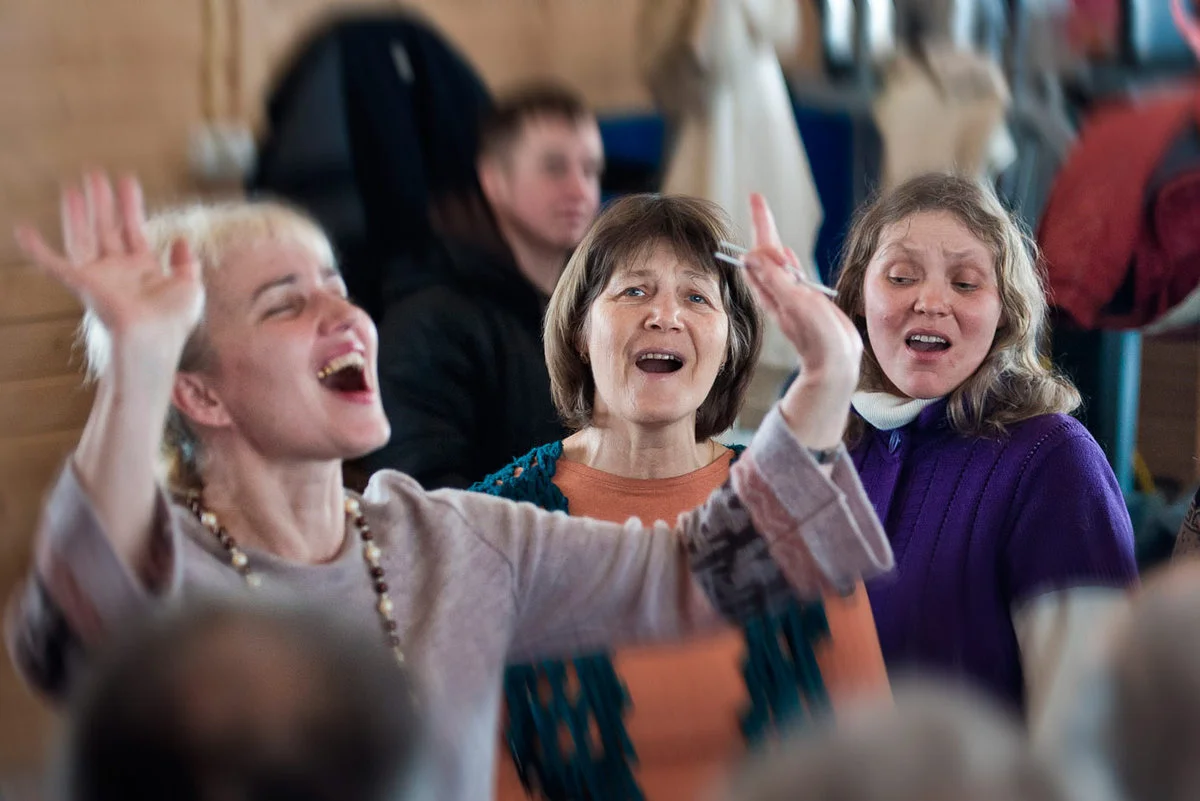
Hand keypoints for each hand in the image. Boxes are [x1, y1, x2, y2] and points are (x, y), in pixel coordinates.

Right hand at [14, 171, 202, 373]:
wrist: (154, 341)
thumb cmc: (172, 323)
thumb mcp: (190, 288)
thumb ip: (187, 263)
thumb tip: (182, 239)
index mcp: (143, 269)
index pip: (133, 229)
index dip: (130, 205)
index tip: (126, 180)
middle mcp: (117, 270)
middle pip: (105, 227)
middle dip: (101, 201)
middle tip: (95, 173)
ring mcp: (98, 276)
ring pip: (83, 236)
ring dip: (78, 212)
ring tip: (74, 185)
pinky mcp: (81, 284)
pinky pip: (53, 264)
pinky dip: (37, 249)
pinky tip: (23, 230)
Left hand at [742, 193, 861, 389]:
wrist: (835, 365)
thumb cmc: (817, 338)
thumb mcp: (795, 304)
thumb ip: (775, 279)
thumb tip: (751, 256)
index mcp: (774, 289)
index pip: (761, 250)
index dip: (760, 223)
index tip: (756, 198)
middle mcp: (779, 291)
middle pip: (766, 253)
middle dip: (762, 226)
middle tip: (757, 202)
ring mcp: (791, 297)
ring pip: (777, 264)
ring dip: (771, 242)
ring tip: (764, 220)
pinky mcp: (805, 303)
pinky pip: (791, 276)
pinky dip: (787, 262)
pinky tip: (786, 256)